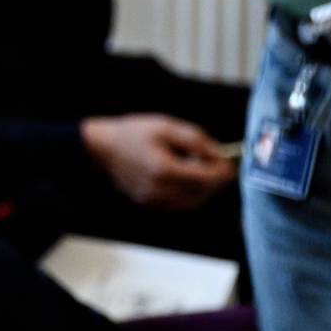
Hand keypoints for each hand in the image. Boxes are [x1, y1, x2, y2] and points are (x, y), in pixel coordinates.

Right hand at [81, 113, 234, 209]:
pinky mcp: (149, 204)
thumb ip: (197, 140)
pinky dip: (190, 193)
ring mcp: (153, 200)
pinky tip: (183, 176)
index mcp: (165, 170)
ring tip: (198, 167)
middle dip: (215, 179)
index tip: (229, 161)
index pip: (207, 179)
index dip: (224, 171)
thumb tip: (221, 155)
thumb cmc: (133, 133)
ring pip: (194, 202)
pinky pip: (179, 204)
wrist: (101, 147)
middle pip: (203, 193)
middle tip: (216, 162)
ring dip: (204, 188)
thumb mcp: (166, 126)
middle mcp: (160, 190)